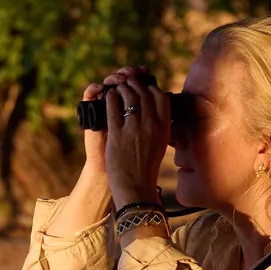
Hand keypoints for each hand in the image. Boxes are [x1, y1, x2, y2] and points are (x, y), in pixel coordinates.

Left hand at [100, 67, 168, 204]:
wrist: (135, 187)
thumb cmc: (146, 167)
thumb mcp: (160, 144)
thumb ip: (158, 126)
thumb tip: (154, 110)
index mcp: (164, 128)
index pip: (161, 98)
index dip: (151, 88)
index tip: (145, 86)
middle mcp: (151, 126)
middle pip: (143, 94)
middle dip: (134, 84)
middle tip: (128, 82)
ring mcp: (134, 129)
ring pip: (128, 97)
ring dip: (121, 88)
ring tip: (117, 86)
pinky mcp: (117, 134)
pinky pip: (112, 108)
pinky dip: (109, 98)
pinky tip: (107, 96)